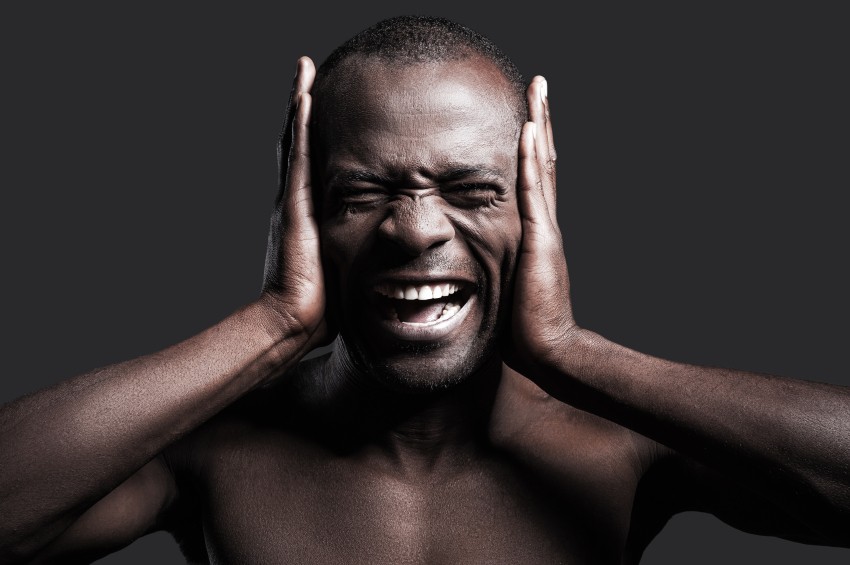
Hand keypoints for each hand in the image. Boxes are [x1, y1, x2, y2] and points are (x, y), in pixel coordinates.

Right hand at [259, 57, 330, 349]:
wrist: (292, 321)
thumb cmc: (321, 305)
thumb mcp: (345, 269)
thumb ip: (358, 253)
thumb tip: (388, 256)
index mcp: (307, 213)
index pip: (311, 163)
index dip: (314, 133)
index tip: (322, 103)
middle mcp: (295, 200)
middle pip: (298, 142)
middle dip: (303, 107)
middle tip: (307, 72)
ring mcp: (291, 200)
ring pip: (295, 141)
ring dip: (300, 104)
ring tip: (303, 70)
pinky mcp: (295, 205)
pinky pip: (298, 156)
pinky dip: (299, 125)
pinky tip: (304, 96)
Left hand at [507, 77, 576, 373]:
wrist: (545, 351)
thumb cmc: (523, 328)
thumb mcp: (503, 286)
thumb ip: (495, 265)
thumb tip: (466, 262)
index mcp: (534, 232)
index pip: (534, 177)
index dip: (531, 144)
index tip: (525, 114)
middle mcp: (544, 223)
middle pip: (543, 160)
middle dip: (540, 120)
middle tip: (538, 85)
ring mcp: (544, 229)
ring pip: (543, 165)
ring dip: (539, 125)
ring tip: (537, 90)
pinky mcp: (540, 240)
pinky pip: (533, 191)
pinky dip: (532, 158)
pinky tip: (528, 129)